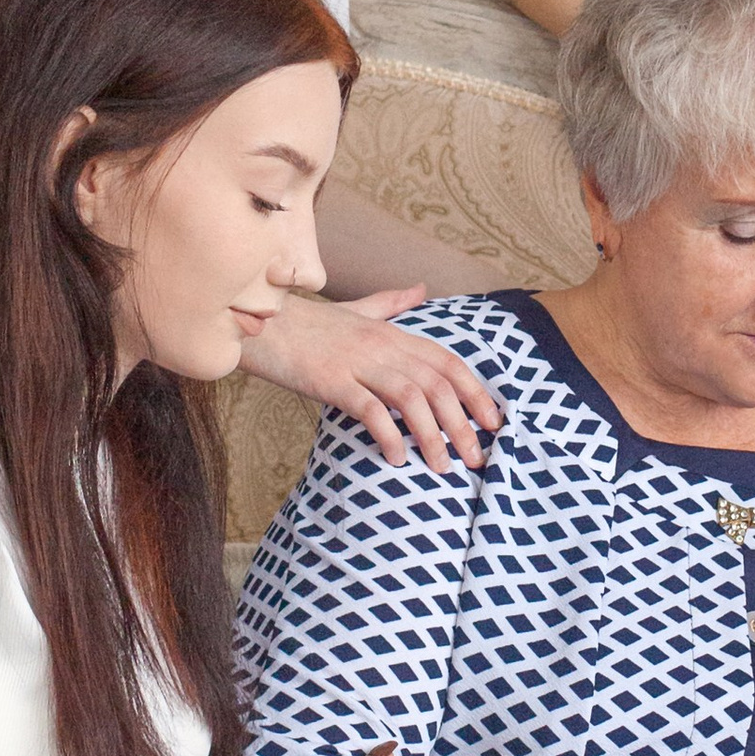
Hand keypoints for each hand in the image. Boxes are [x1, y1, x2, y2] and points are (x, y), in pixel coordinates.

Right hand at [246, 287, 501, 470]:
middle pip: (436, 384)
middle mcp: (382, 345)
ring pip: (410, 397)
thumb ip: (392, 304)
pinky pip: (368, 409)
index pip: (448, 362)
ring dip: (431, 435)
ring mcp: (356, 362)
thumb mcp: (356, 309)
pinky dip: (387, 434)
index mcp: (392, 333)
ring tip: (441, 466)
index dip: (476, 392)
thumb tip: (421, 288)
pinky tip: (396, 458)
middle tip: (475, 458)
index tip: (494, 422)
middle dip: (462, 424)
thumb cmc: (308, 323)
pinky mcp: (330, 380)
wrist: (260, 322)